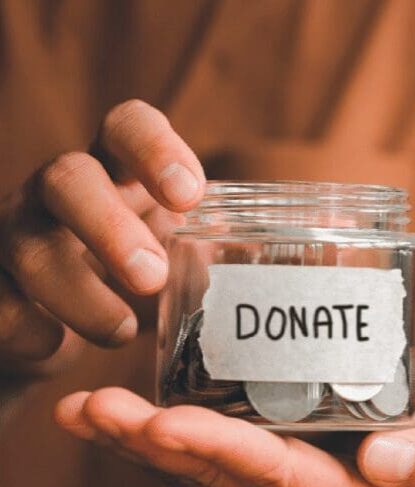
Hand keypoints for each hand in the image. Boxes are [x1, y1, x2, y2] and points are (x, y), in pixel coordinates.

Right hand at [0, 99, 203, 372]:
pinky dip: (28, 328)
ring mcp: (15, 235)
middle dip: (110, 227)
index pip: (125, 126)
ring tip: (124, 332)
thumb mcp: (175, 244)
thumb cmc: (135, 271)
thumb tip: (301, 244)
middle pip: (66, 178)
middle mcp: (58, 193)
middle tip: (151, 277)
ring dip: (80, 294)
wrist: (56, 321)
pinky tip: (57, 347)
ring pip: (27, 246)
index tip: (191, 196)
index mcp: (114, 171)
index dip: (154, 149)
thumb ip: (217, 238)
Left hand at [53, 371, 414, 486]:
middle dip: (159, 447)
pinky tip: (108, 415)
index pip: (281, 478)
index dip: (226, 453)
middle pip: (221, 482)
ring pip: (196, 477)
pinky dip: (150, 439)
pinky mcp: (253, 478)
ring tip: (87, 412)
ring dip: (138, 445)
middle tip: (104, 411)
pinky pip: (197, 463)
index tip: (173, 423)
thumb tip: (387, 461)